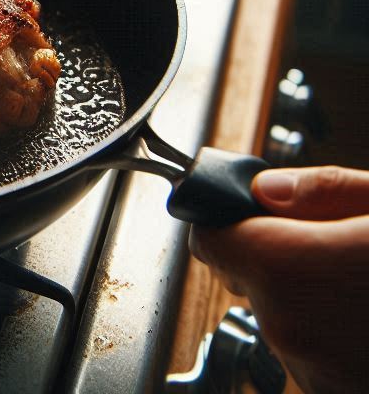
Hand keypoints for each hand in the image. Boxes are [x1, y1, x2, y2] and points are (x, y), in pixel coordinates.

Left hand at [190, 165, 368, 393]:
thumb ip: (321, 191)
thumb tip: (265, 187)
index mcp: (286, 270)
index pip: (209, 238)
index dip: (224, 219)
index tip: (243, 212)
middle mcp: (288, 332)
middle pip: (249, 276)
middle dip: (278, 256)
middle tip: (330, 243)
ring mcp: (314, 377)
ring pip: (281, 316)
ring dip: (306, 300)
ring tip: (356, 283)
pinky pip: (311, 355)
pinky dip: (329, 336)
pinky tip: (362, 317)